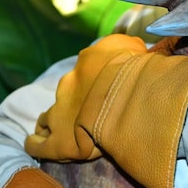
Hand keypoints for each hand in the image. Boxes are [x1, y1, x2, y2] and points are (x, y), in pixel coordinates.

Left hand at [23, 35, 187, 187]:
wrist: (129, 100)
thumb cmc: (143, 75)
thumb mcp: (146, 51)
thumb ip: (146, 48)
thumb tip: (154, 43)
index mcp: (91, 59)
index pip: (90, 68)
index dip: (97, 80)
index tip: (107, 89)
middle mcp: (71, 82)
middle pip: (69, 91)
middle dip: (76, 101)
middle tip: (89, 113)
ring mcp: (60, 111)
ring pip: (49, 116)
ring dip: (53, 121)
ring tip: (56, 128)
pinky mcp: (58, 140)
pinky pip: (39, 143)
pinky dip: (36, 143)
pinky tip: (33, 145)